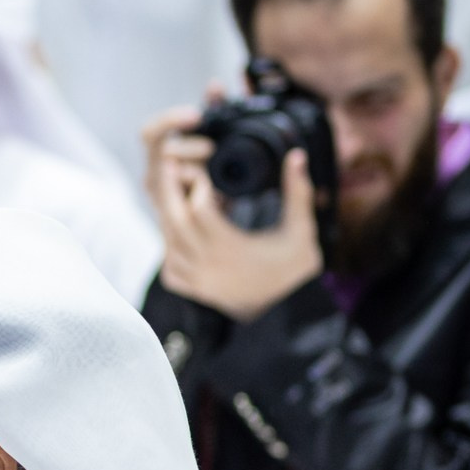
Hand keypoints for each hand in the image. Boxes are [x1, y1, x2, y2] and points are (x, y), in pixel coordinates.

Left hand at [144, 104, 322, 322]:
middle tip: (172, 167)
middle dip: (170, 191)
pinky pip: (169, 268)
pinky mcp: (194, 291)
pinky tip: (179, 232)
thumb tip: (297, 155)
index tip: (207, 172)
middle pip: (175, 222)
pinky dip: (169, 247)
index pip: (201, 211)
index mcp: (232, 248)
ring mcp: (198, 280)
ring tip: (175, 194)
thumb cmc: (295, 272)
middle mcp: (208, 265)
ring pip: (168, 243)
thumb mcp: (301, 231)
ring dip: (168, 216)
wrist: (288, 314)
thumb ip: (297, 192)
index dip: (200, 187)